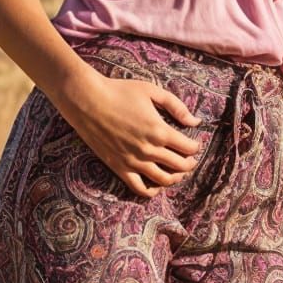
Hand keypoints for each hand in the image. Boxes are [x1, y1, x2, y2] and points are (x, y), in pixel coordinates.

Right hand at [62, 71, 203, 197]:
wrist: (87, 100)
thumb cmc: (119, 91)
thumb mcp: (151, 91)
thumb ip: (176, 107)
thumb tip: (196, 121)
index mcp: (160, 131)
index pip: (188, 148)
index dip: (196, 147)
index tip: (194, 144)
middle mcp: (149, 150)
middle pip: (180, 166)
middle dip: (190, 163)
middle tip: (190, 158)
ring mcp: (134, 162)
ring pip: (164, 180)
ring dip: (176, 177)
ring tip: (177, 171)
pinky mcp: (119, 168)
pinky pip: (140, 189)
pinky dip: (153, 191)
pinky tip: (156, 184)